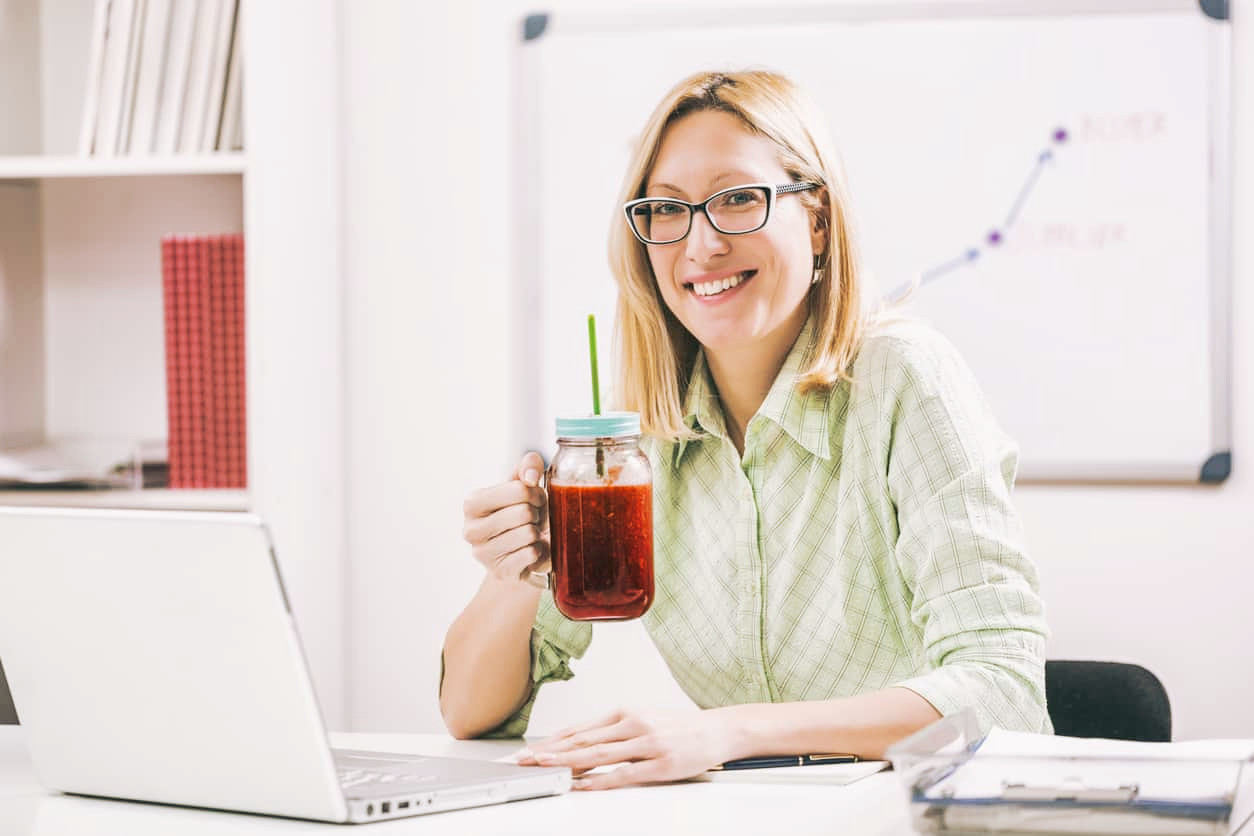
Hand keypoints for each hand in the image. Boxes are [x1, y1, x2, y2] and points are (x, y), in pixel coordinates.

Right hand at [461, 452, 549, 585]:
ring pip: (528, 533)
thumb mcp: (521, 488)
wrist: (516, 556)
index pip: (518, 489)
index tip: (534, 499)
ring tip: (530, 534)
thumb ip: (528, 468)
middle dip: (537, 514)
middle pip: (524, 512)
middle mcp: (470, 529)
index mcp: (472, 503)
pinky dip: (538, 551)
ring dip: (537, 533)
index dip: (535, 493)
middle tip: (533, 519)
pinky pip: (531, 554)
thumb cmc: (519, 517)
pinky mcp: (499, 571)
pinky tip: (529, 550)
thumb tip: (531, 474)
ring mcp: (482, 553)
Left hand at [516, 708, 736, 789]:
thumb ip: (615, 732)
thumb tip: (583, 746)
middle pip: (583, 740)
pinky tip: (585, 785)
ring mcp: (647, 744)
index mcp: (626, 712)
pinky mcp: (661, 764)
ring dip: (568, 763)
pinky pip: (625, 774)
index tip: (530, 750)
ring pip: (599, 755)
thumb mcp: (644, 719)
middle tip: (526, 760)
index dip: (552, 740)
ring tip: (545, 768)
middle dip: (551, 751)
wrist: (719, 729)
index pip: (580, 729)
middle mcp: (633, 724)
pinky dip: (602, 781)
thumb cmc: (681, 727)